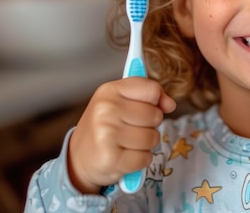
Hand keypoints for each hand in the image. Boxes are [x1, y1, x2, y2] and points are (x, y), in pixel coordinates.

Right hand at [67, 77, 175, 192]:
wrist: (80, 157)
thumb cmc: (106, 125)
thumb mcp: (121, 101)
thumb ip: (149, 96)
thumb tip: (170, 104)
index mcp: (110, 90)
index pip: (152, 90)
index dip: (155, 101)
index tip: (146, 107)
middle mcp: (106, 109)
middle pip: (155, 115)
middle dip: (150, 125)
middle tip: (132, 129)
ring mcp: (106, 134)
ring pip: (153, 138)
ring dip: (146, 144)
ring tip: (128, 143)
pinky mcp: (110, 158)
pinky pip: (145, 158)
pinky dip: (141, 160)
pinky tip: (126, 156)